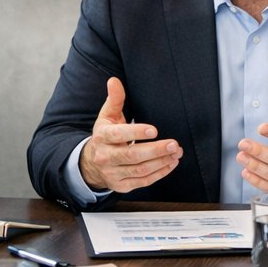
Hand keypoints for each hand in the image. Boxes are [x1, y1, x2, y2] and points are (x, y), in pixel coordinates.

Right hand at [78, 77, 181, 192]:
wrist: (91, 164)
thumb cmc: (105, 136)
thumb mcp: (107, 116)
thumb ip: (114, 99)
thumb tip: (114, 81)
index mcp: (102, 137)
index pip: (118, 135)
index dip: (136, 133)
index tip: (154, 130)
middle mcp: (106, 157)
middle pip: (132, 155)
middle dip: (155, 150)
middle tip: (173, 144)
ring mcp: (113, 173)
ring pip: (140, 170)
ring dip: (161, 162)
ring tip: (176, 152)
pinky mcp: (122, 186)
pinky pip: (143, 181)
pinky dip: (160, 173)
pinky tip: (171, 163)